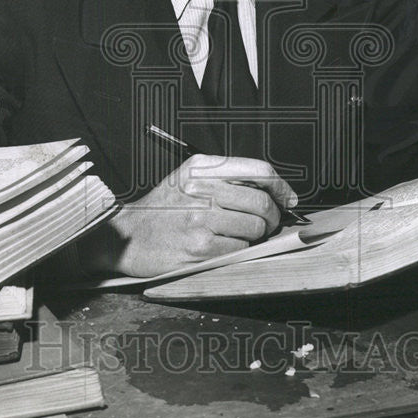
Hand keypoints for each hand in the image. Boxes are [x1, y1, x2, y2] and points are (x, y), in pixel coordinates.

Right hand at [105, 155, 296, 276]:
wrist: (129, 236)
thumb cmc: (163, 208)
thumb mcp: (188, 177)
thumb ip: (225, 176)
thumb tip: (272, 190)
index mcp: (202, 167)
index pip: (258, 170)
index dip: (281, 186)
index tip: (288, 198)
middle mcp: (202, 189)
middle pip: (262, 203)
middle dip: (272, 216)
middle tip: (267, 223)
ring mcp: (201, 219)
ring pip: (255, 228)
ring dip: (254, 235)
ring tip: (236, 234)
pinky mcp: (200, 248)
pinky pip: (240, 249)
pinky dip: (238, 250)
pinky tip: (221, 246)